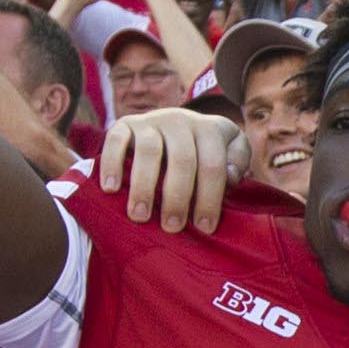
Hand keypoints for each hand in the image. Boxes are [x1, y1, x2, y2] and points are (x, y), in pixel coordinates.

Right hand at [92, 102, 246, 231]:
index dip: (210, 197)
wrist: (167, 125)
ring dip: (144, 187)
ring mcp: (151, 121)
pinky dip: (112, 165)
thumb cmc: (202, 151)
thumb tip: (231, 177)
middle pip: (182, 160)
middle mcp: (180, 120)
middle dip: (178, 197)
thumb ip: (237, 161)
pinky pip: (115, 141)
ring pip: (149, 151)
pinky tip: (111, 189)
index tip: (204, 227)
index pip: (213, 164)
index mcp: (209, 129)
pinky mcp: (124, 124)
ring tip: (141, 216)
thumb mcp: (228, 150)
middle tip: (172, 227)